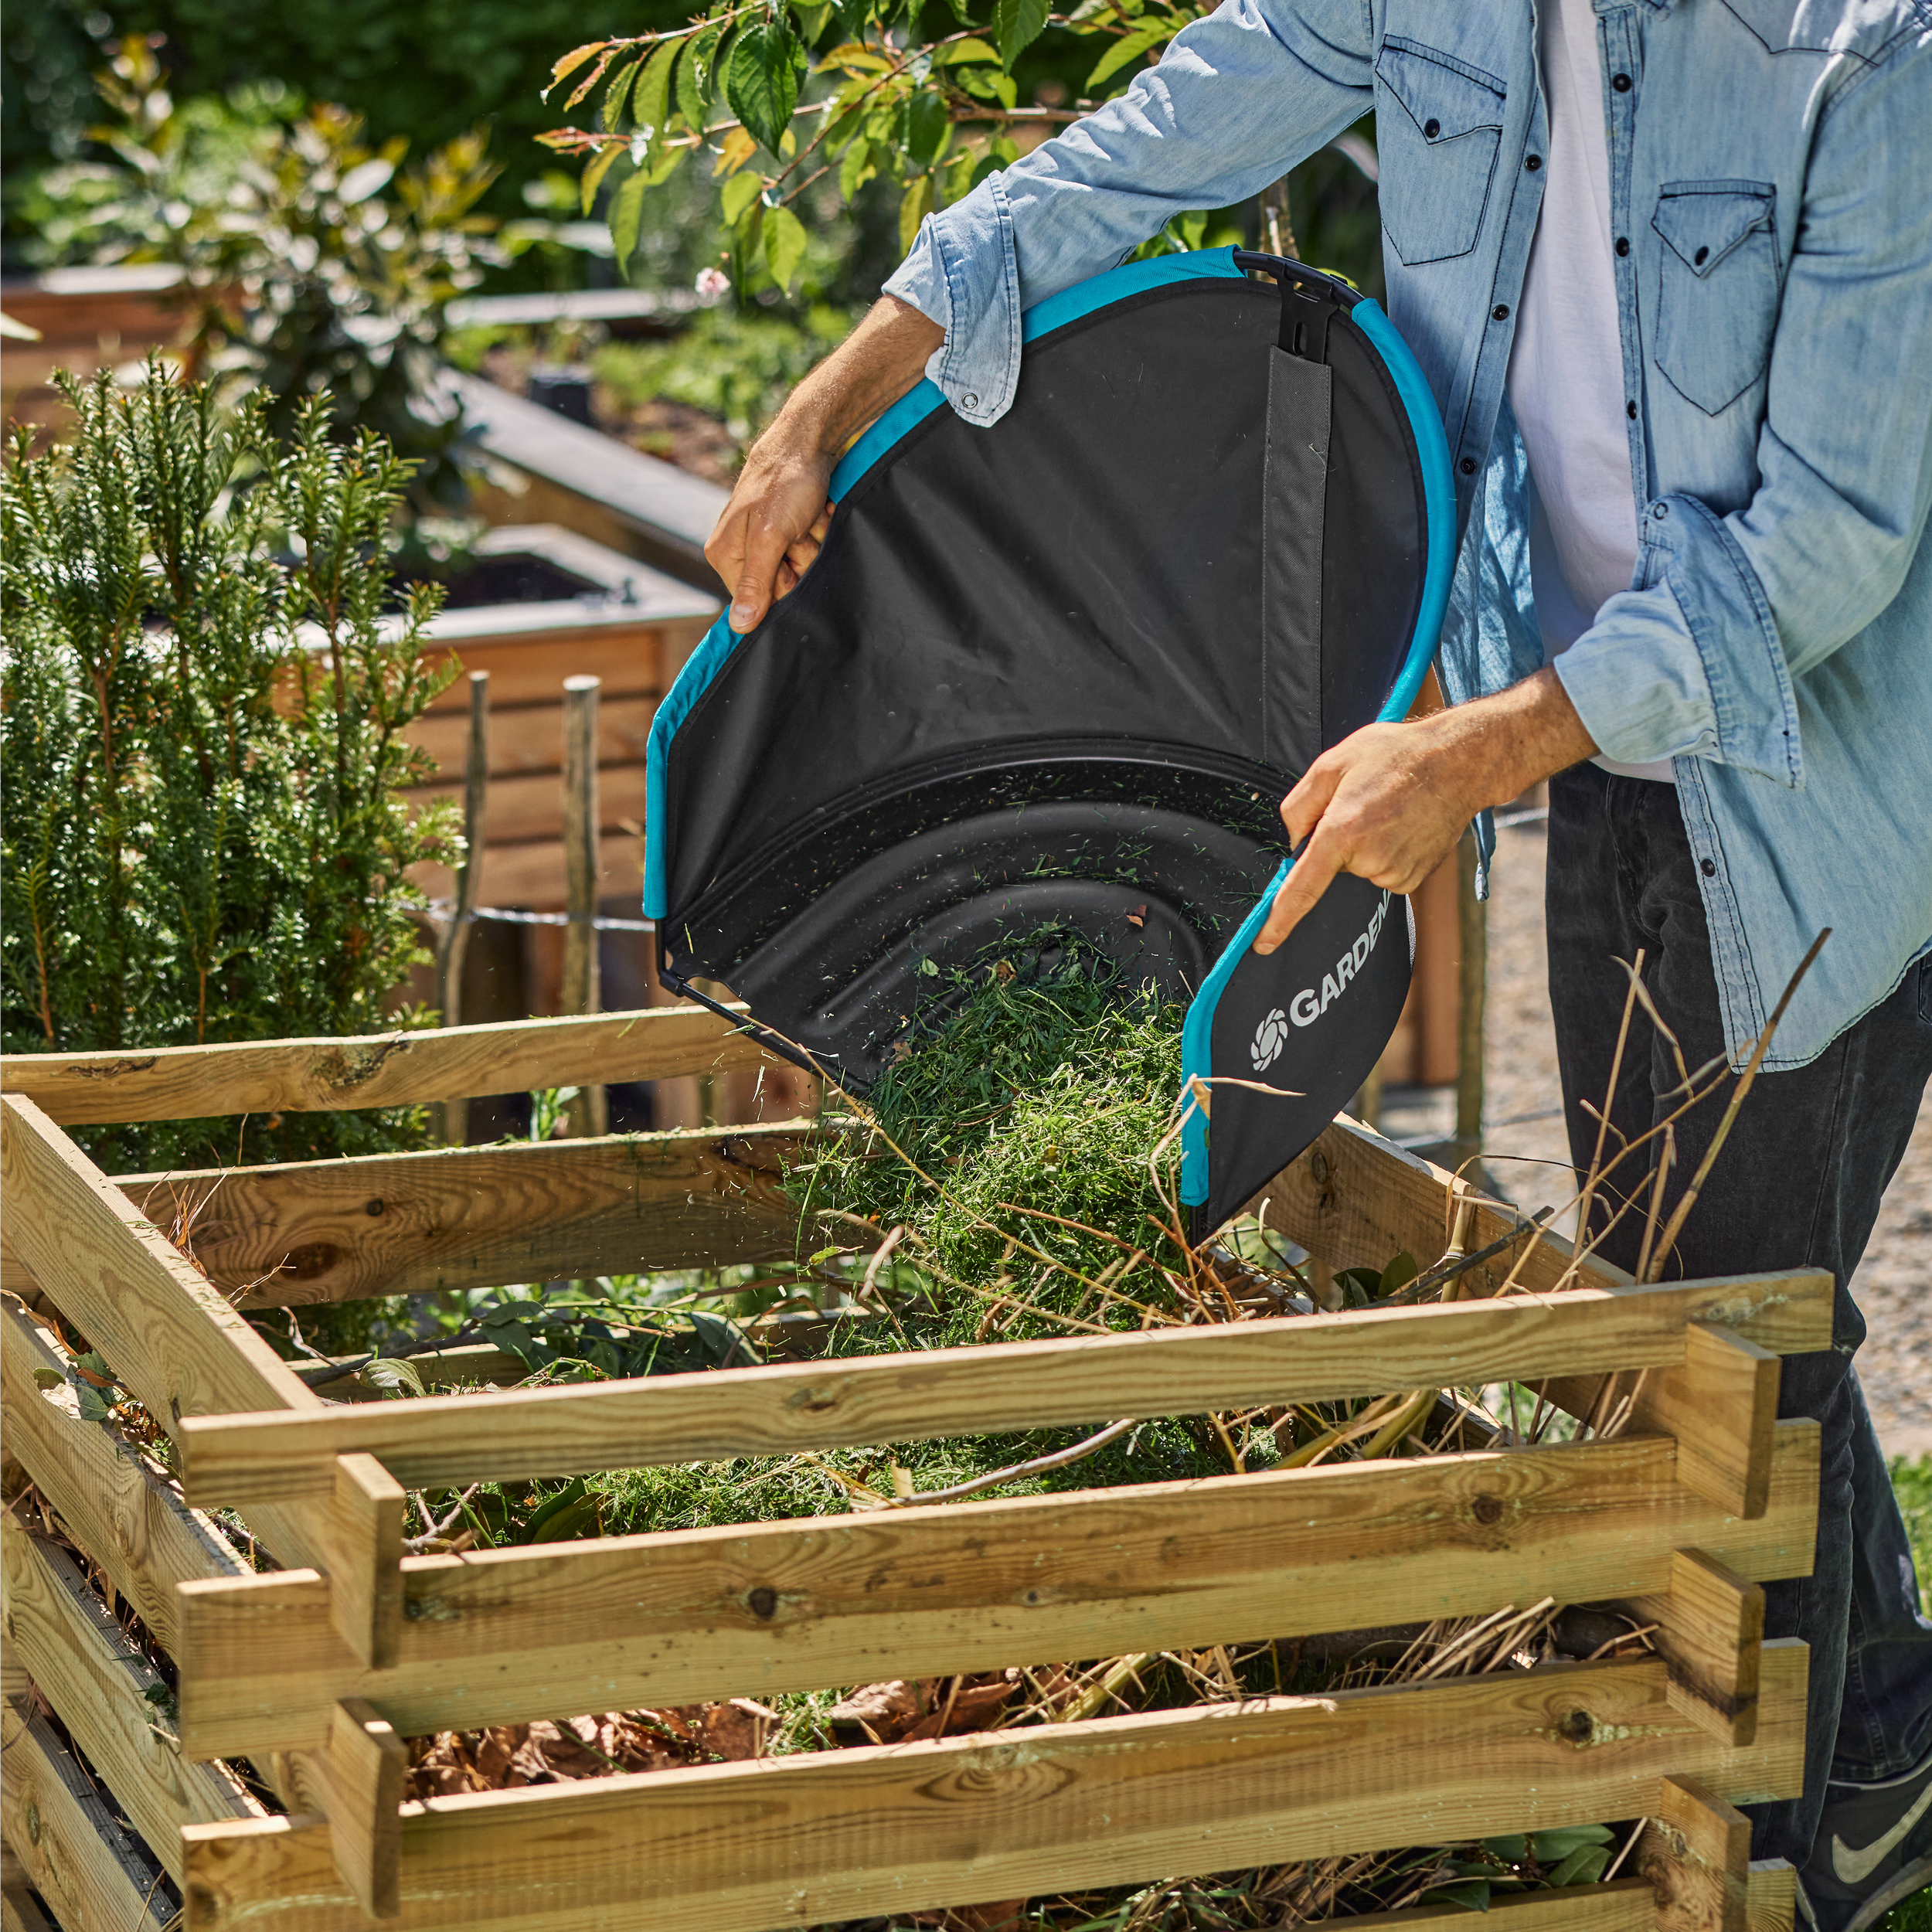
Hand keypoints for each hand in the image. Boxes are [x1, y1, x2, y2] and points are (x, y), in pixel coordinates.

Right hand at [705, 440, 834, 632]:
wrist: (809, 440)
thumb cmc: (785, 482)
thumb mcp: (770, 537)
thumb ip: (756, 582)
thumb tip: (738, 626)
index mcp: (724, 555)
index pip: (758, 601)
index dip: (783, 583)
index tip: (789, 557)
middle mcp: (741, 549)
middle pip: (782, 584)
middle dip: (800, 559)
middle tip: (800, 530)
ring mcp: (766, 538)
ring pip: (801, 565)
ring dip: (813, 542)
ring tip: (809, 515)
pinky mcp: (787, 528)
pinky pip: (810, 547)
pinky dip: (819, 529)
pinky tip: (817, 511)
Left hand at [1252, 666, 1596, 953]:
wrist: (1459, 762)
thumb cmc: (1395, 755)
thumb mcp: (1333, 764)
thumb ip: (1298, 806)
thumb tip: (1288, 843)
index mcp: (1342, 832)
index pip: (1302, 889)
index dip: (1279, 920)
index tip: (1263, 944)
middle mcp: (1370, 860)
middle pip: (1330, 868)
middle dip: (1334, 842)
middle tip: (1360, 804)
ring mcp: (1395, 873)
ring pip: (1357, 870)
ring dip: (1361, 846)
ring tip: (1385, 809)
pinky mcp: (1412, 878)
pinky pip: (1380, 873)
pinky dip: (1382, 853)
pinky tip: (1400, 825)